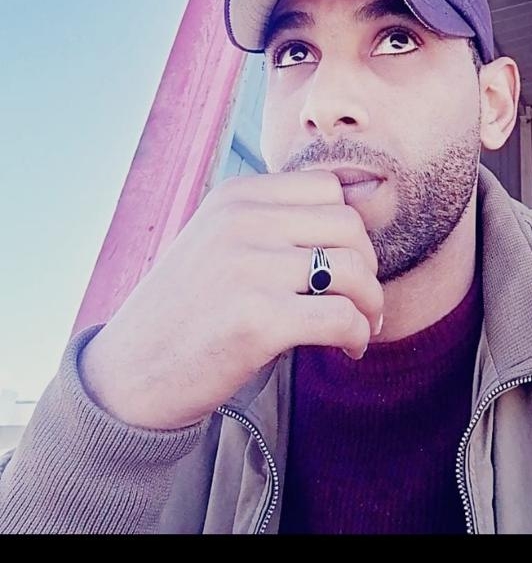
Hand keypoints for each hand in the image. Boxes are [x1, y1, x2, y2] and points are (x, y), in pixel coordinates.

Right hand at [79, 171, 383, 429]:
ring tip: (358, 328)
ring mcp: (248, 268)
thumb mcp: (220, 244)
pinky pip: (342, 318)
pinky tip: (347, 349)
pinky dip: (357, 336)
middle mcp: (241, 222)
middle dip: (367, 267)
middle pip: (349, 226)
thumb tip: (360, 218)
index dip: (350, 230)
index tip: (347, 264)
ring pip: (354, 270)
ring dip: (369, 304)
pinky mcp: (258, 320)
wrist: (131, 374)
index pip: (327, 188)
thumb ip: (274, 225)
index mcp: (234, 197)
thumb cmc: (187, 313)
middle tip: (359, 302)